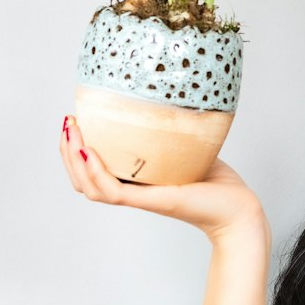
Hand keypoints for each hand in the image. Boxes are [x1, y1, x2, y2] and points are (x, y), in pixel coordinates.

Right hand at [58, 114, 268, 246]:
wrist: (238, 208)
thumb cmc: (217, 181)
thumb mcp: (187, 147)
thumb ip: (170, 129)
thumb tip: (162, 95)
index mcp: (136, 182)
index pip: (93, 171)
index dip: (75, 149)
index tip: (73, 121)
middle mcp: (133, 192)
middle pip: (83, 180)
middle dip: (66, 151)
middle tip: (66, 123)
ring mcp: (140, 198)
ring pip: (91, 187)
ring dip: (73, 160)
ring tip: (71, 133)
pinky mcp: (153, 201)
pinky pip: (113, 191)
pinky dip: (95, 172)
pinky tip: (88, 151)